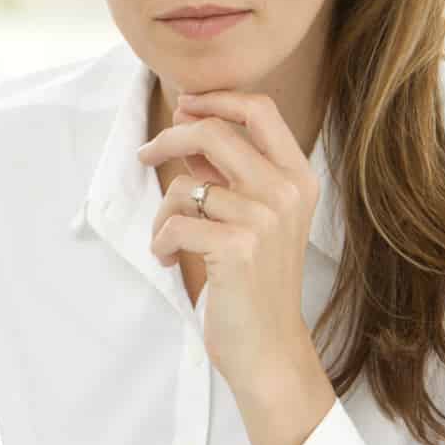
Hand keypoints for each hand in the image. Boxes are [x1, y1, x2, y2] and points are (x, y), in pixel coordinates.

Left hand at [136, 91, 318, 393]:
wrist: (269, 346)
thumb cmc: (256, 283)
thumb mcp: (256, 218)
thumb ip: (231, 173)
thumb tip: (192, 125)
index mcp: (298, 177)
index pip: (260, 110)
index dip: (215, 99)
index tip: (183, 104)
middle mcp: (286, 191)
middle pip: (214, 132)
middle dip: (169, 139)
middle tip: (146, 155)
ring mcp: (264, 218)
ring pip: (185, 186)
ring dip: (162, 215)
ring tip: (167, 240)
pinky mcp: (237, 247)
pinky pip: (175, 224)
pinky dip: (160, 242)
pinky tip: (168, 259)